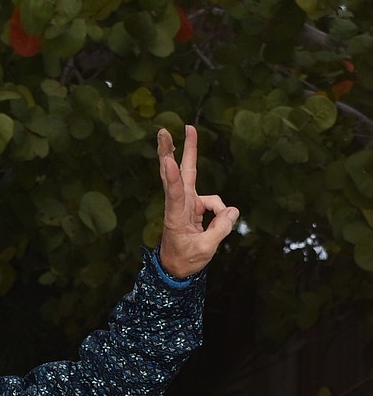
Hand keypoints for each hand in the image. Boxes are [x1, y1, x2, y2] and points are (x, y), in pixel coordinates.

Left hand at [157, 125, 239, 277]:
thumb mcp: (206, 249)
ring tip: (189, 128)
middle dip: (169, 149)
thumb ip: (220, 229)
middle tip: (163, 130)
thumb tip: (232, 210)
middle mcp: (179, 204)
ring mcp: (186, 201)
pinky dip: (220, 210)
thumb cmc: (186, 259)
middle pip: (175, 172)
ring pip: (189, 172)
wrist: (176, 267)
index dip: (172, 177)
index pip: (174, 194)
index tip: (167, 160)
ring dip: (189, 150)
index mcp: (176, 216)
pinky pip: (214, 201)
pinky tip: (221, 221)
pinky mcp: (194, 203)